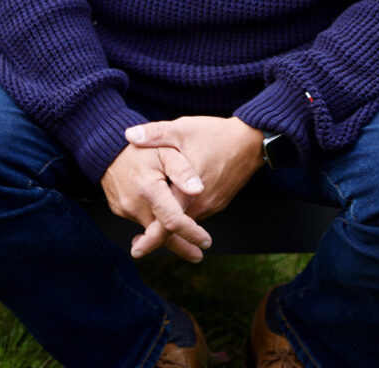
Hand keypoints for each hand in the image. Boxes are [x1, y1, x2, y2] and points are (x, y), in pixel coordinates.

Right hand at [101, 142, 211, 262]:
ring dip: (167, 235)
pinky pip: (141, 221)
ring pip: (151, 230)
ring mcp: (125, 209)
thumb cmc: (142, 146)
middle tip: (198, 255)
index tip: (206, 242)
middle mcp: (134, 204)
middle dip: (181, 246)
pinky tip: (165, 223)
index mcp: (149, 188)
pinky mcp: (120, 210)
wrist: (107, 147)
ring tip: (187, 241)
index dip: (191, 233)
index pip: (172, 221)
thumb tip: (199, 191)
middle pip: (162, 234)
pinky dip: (154, 225)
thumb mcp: (167, 149)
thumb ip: (183, 171)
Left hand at [125, 116, 264, 256]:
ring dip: (171, 227)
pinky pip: (198, 215)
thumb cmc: (215, 134)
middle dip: (157, 238)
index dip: (150, 238)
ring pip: (188, 222)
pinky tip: (174, 210)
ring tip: (151, 230)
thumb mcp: (182, 130)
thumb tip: (128, 135)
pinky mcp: (219, 201)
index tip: (136, 248)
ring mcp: (213, 204)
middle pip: (176, 229)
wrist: (251, 141)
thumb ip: (155, 134)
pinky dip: (184, 217)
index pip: (167, 223)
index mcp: (189, 190)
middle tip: (138, 244)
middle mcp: (202, 204)